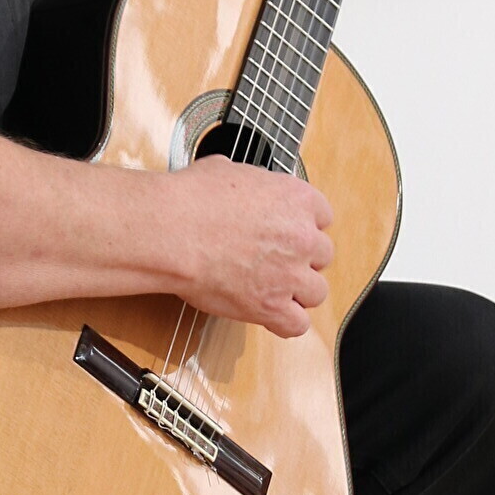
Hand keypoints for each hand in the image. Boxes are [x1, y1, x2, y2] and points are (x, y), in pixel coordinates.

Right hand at [166, 157, 333, 338]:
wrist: (171, 231)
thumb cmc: (191, 199)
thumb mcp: (227, 170)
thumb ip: (250, 183)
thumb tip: (241, 185)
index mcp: (298, 198)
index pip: (323, 217)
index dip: (303, 227)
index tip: (286, 234)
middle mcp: (302, 236)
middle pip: (323, 255)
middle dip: (301, 259)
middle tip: (274, 261)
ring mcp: (290, 274)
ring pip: (316, 292)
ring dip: (297, 292)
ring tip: (271, 290)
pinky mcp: (271, 306)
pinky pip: (297, 324)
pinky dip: (284, 322)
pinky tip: (268, 314)